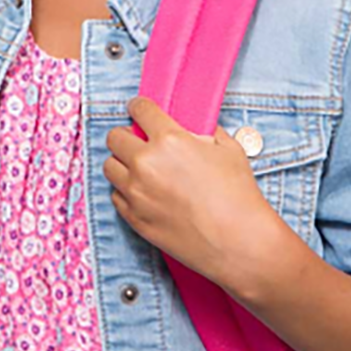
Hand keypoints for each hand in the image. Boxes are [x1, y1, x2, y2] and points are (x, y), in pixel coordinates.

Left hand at [104, 96, 287, 291]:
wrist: (240, 244)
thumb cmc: (239, 197)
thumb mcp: (229, 150)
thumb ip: (207, 133)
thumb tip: (195, 131)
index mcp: (169, 140)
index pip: (139, 109)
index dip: (138, 107)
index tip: (138, 110)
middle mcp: (146, 163)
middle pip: (114, 137)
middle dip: (125, 136)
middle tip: (137, 142)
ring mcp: (137, 192)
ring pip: (109, 166)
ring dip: (122, 164)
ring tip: (138, 170)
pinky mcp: (134, 218)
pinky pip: (116, 196)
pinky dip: (126, 192)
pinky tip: (143, 194)